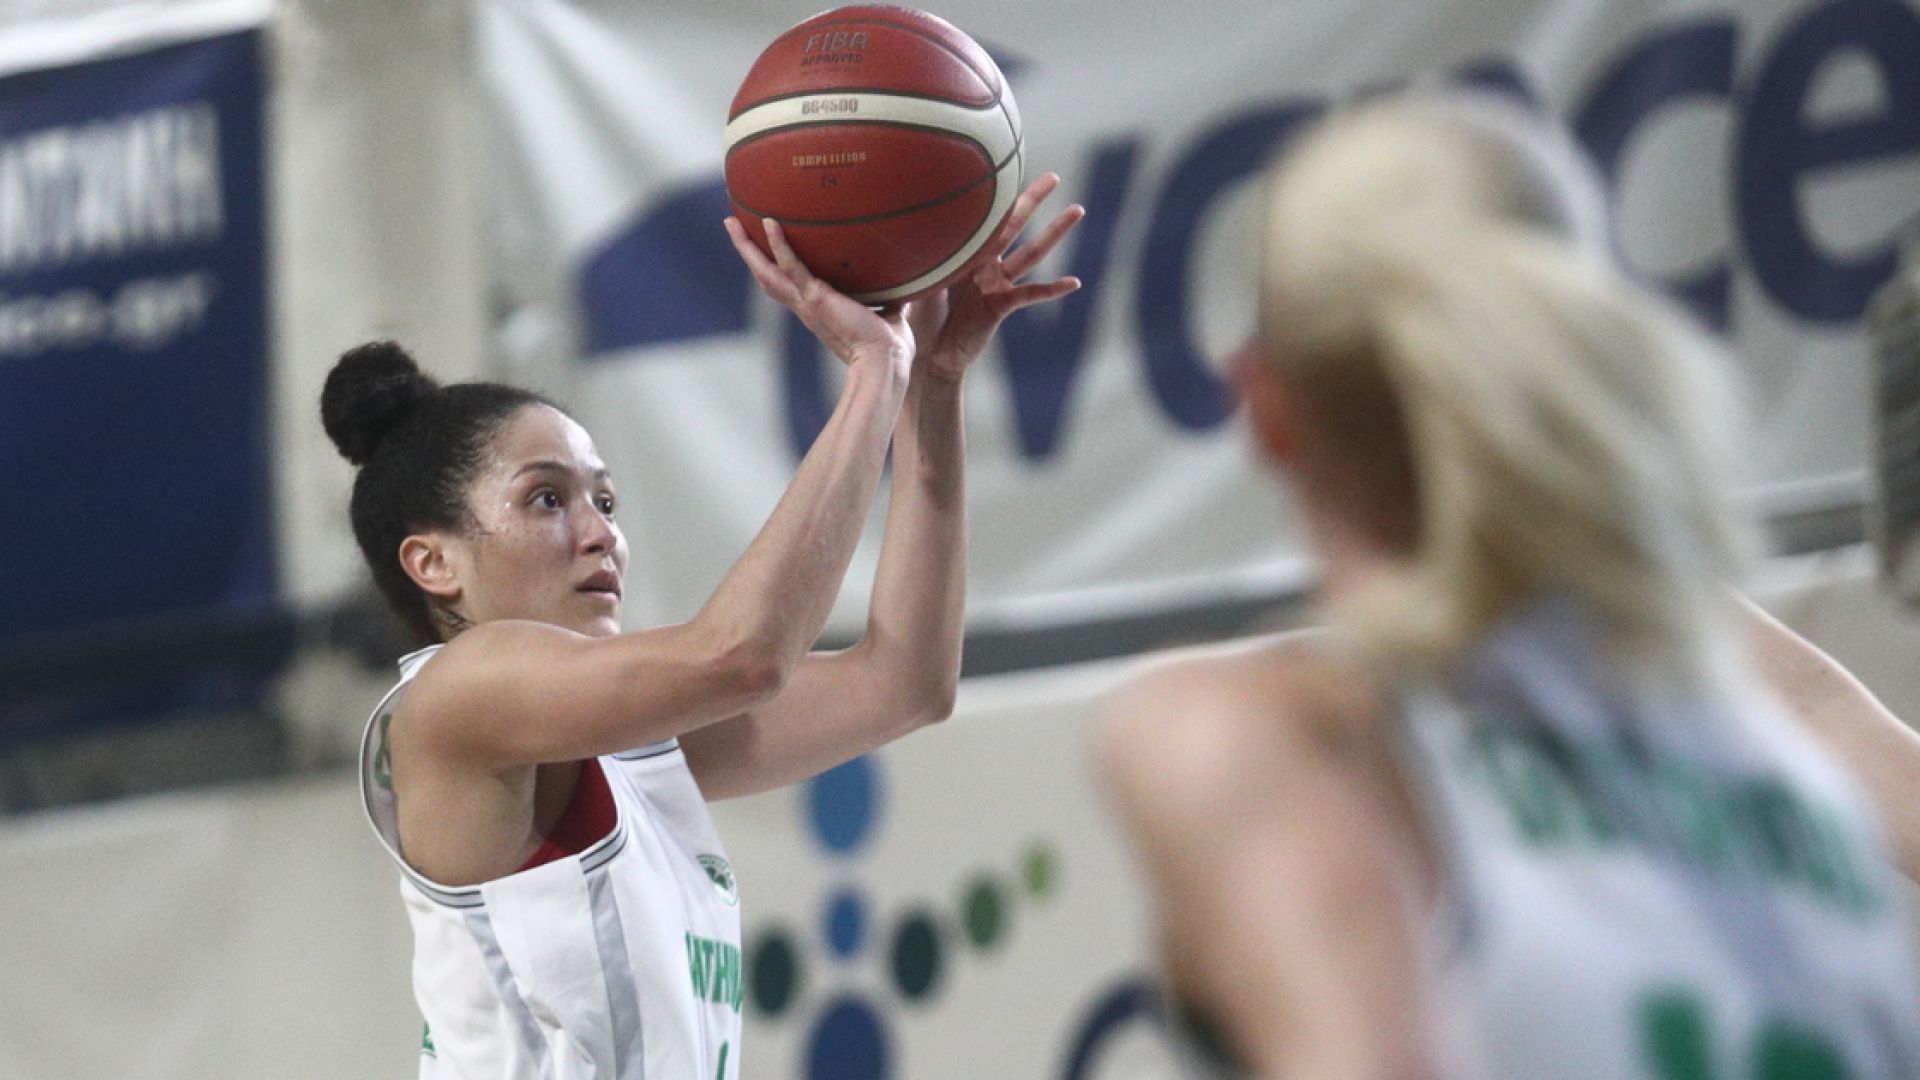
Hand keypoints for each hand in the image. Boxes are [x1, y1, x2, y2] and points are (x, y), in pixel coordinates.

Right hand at [724, 215, 912, 369]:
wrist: (885, 361)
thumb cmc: (889, 346)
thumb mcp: (886, 311)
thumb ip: (888, 296)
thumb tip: (907, 278)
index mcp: (818, 310)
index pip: (789, 285)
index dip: (775, 267)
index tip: (766, 251)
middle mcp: (805, 306)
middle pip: (766, 276)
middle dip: (748, 252)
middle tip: (733, 228)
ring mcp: (806, 302)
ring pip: (767, 270)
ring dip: (747, 247)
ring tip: (731, 222)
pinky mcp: (815, 297)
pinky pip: (791, 265)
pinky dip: (779, 244)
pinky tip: (769, 222)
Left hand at [906, 172, 1084, 382]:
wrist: (925, 355)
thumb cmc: (914, 318)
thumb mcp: (917, 277)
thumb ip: (924, 253)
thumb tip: (910, 218)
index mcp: (963, 253)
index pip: (983, 217)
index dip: (996, 195)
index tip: (1006, 166)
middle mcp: (984, 264)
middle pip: (1015, 225)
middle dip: (1033, 200)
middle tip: (1054, 177)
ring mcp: (996, 284)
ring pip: (1031, 253)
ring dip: (1055, 233)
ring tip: (1077, 211)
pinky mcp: (1001, 307)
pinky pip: (1030, 294)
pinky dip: (1052, 289)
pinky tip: (1074, 282)